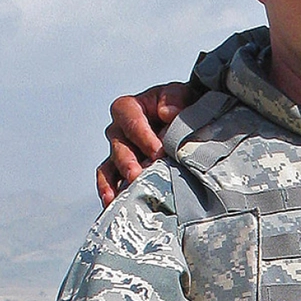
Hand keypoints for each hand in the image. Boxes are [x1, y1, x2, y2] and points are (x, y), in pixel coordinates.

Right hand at [97, 81, 193, 204]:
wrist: (190, 125)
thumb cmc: (183, 108)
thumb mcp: (183, 95)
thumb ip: (175, 98)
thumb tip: (166, 113)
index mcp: (132, 108)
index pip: (129, 117)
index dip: (141, 133)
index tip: (158, 151)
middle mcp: (120, 130)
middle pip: (118, 145)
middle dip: (128, 161)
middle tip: (140, 175)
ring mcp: (119, 153)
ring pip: (111, 166)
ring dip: (117, 181)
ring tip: (126, 194)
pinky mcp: (122, 172)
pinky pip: (110, 182)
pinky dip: (110, 192)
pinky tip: (113, 205)